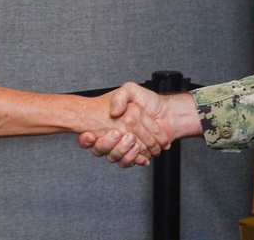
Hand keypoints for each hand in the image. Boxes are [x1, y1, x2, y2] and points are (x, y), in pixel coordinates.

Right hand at [79, 82, 198, 166]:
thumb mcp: (131, 90)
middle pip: (100, 149)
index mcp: (107, 123)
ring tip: (132, 141)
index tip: (89, 135)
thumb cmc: (148, 101)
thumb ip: (120, 96)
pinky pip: (128, 162)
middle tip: (117, 133)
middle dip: (106, 144)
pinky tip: (139, 151)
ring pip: (113, 157)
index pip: (89, 136)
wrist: (167, 113)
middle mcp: (112, 137)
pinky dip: (133, 158)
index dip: (86, 139)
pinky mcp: (134, 155)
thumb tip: (113, 112)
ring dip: (121, 150)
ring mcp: (122, 147)